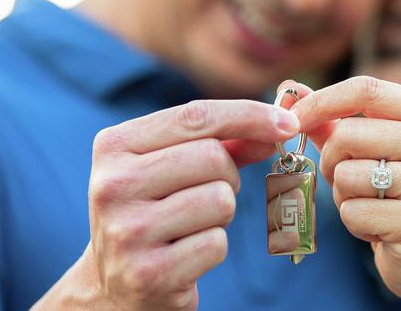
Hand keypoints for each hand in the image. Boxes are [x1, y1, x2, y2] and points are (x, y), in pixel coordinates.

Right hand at [35, 99, 299, 309]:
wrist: (116, 286)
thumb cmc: (155, 212)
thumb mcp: (173, 167)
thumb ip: (223, 141)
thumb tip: (279, 125)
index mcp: (114, 146)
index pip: (195, 116)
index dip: (249, 115)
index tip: (288, 123)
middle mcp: (112, 184)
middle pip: (212, 157)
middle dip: (229, 176)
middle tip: (209, 195)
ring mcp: (126, 231)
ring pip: (220, 199)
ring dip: (221, 214)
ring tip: (191, 226)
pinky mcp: (148, 273)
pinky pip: (216, 243)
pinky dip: (213, 248)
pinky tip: (186, 255)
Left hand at [282, 77, 400, 307]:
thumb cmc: (398, 196)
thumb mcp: (373, 151)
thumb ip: (334, 121)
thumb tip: (288, 90)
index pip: (365, 90)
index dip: (320, 101)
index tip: (292, 118)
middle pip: (348, 134)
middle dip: (331, 161)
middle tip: (347, 181)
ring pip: (346, 175)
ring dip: (344, 196)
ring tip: (371, 206)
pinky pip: (353, 212)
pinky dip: (354, 223)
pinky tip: (379, 229)